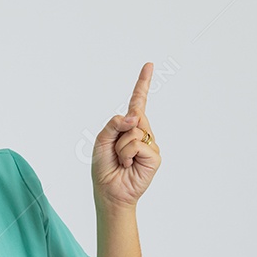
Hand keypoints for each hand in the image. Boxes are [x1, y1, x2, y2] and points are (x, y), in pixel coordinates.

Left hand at [92, 61, 161, 208]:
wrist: (109, 191)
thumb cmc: (104, 167)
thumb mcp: (101, 140)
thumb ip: (114, 124)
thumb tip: (134, 116)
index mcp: (128, 127)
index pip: (138, 102)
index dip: (143, 83)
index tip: (148, 65)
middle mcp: (142, 132)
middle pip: (133, 116)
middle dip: (118, 132)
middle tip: (115, 152)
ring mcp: (150, 144)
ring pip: (133, 131)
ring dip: (120, 147)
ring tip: (121, 160)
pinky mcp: (154, 156)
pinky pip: (137, 144)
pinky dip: (127, 154)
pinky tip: (128, 165)